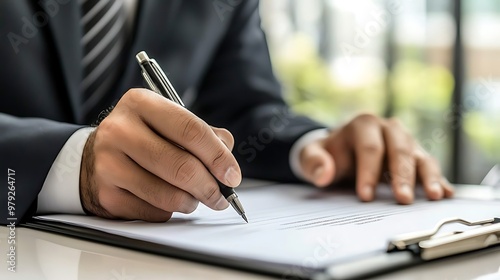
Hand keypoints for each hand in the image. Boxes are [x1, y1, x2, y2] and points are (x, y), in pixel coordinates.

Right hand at [80, 89, 241, 221]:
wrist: (92, 157)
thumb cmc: (141, 138)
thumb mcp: (167, 122)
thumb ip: (202, 135)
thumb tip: (227, 160)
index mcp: (141, 103)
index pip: (191, 130)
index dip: (218, 156)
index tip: (232, 175)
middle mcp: (120, 130)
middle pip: (181, 166)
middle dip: (210, 186)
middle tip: (222, 196)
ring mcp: (108, 163)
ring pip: (167, 195)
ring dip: (191, 202)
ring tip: (195, 198)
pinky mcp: (105, 194)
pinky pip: (152, 212)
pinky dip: (168, 211)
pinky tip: (166, 200)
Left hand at [298, 114, 453, 203]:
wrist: (339, 149)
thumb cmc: (328, 153)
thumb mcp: (312, 155)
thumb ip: (314, 162)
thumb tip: (323, 174)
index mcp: (363, 124)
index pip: (370, 148)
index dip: (368, 172)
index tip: (366, 196)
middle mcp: (388, 128)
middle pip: (399, 150)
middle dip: (402, 175)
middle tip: (403, 200)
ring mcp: (405, 141)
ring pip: (420, 156)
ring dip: (428, 177)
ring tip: (433, 197)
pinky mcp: (416, 155)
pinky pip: (429, 165)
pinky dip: (439, 179)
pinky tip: (445, 193)